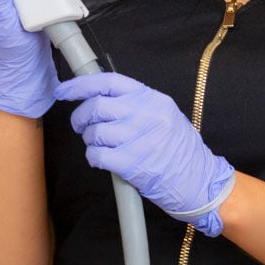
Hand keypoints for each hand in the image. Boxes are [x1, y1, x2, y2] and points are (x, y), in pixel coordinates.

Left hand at [55, 72, 235, 235]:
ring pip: (94, 132)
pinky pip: (97, 155)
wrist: (201, 182)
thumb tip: (98, 96)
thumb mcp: (163, 116)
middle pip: (96, 106)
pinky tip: (103, 160)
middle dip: (80, 117)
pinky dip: (94, 157)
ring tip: (100, 146)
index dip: (81, 84)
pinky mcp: (133, 164)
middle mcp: (146, 115)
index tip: (64, 90)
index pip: (109, 82)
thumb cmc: (179, 150)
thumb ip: (134, 104)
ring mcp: (140, 139)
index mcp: (152, 99)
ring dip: (89, 140)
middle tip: (81, 126)